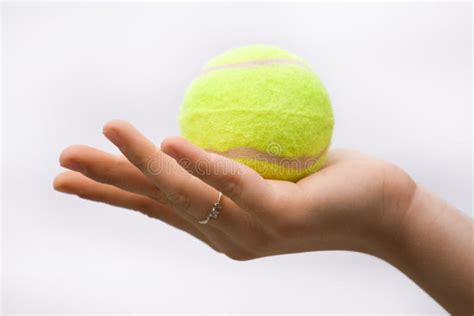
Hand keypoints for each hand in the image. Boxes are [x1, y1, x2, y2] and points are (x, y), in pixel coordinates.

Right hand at [54, 120, 414, 259]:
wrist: (383, 210)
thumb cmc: (325, 185)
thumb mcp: (269, 171)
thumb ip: (234, 161)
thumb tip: (205, 129)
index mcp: (218, 225)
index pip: (156, 206)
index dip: (112, 192)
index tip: (71, 179)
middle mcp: (225, 235)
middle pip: (157, 204)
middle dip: (107, 183)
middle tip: (62, 161)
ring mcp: (250, 231)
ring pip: (186, 194)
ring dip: (143, 161)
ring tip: (109, 130)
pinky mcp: (279, 218)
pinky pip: (234, 185)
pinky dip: (200, 163)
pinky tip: (169, 142)